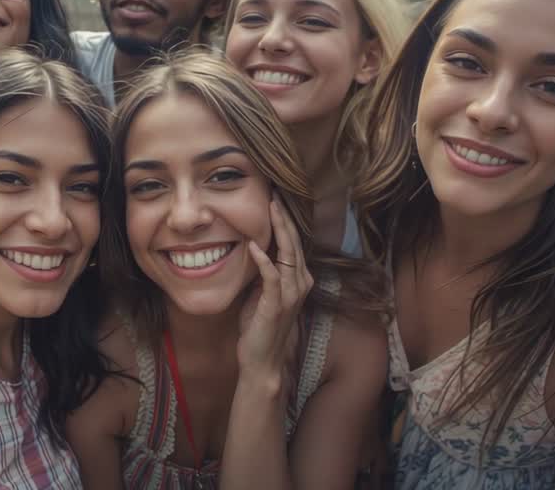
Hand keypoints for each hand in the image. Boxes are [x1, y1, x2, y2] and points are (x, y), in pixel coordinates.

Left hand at [236, 199, 313, 379]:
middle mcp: (300, 284)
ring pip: (288, 255)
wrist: (261, 360)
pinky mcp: (275, 305)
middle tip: (276, 193)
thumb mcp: (262, 292)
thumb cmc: (260, 327)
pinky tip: (254, 245)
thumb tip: (254, 248)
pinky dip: (263, 260)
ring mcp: (290, 295)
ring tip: (271, 208)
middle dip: (285, 217)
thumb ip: (263, 272)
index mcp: (298, 280)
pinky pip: (272, 277)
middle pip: (294, 243)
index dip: (286, 220)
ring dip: (279, 231)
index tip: (276, 198)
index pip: (293, 243)